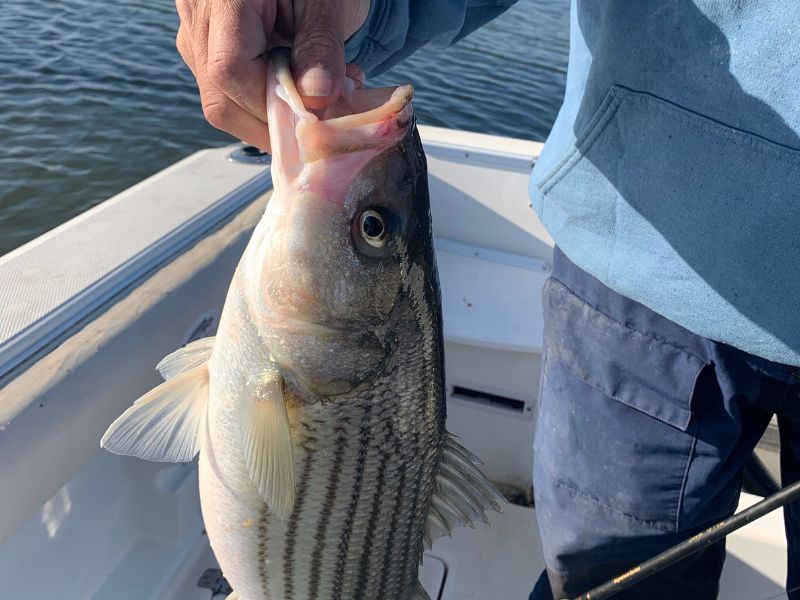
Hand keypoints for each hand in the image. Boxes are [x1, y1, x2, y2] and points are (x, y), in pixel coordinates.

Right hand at [175, 0, 369, 150]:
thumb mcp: (328, 4)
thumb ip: (320, 49)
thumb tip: (315, 101)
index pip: (231, 72)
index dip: (272, 106)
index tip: (315, 116)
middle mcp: (197, 16)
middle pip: (219, 98)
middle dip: (273, 123)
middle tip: (320, 120)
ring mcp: (196, 35)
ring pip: (221, 103)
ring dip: (271, 117)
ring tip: (315, 101)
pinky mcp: (206, 51)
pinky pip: (228, 94)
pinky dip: (264, 105)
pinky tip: (296, 91)